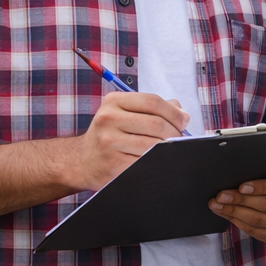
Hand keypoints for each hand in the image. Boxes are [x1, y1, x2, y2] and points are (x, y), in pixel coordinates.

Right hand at [64, 91, 189, 190]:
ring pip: (153, 145)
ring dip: (167, 148)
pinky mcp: (114, 163)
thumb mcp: (124, 113)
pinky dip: (157, 161)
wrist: (82, 161)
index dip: (174, 112)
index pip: (152, 101)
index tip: (183, 121)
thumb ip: (153, 108)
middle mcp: (108, 119)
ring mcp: (110, 142)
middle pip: (156, 124)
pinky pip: (146, 161)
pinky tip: (156, 160)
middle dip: (175, 132)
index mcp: (113, 102)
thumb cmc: (111, 134)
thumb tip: (182, 114)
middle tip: (178, 138)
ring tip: (167, 149)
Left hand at [210, 172, 265, 242]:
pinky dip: (237, 222)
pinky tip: (225, 214)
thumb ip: (259, 171)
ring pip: (258, 220)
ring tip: (217, 205)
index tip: (241, 186)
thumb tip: (233, 174)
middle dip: (240, 200)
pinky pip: (254, 231)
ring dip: (234, 212)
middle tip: (221, 195)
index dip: (261, 187)